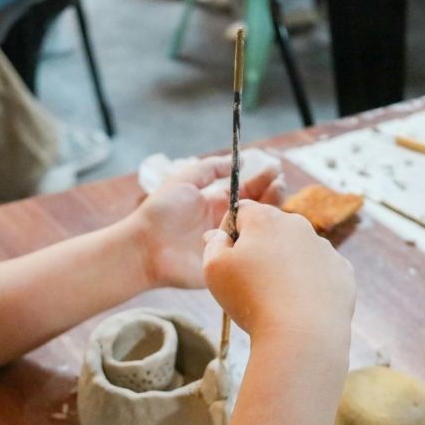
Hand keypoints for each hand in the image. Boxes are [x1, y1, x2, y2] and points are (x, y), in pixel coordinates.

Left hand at [131, 155, 284, 288]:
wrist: (146, 247)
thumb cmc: (161, 212)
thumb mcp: (185, 180)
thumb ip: (210, 168)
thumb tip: (236, 160)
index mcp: (216, 204)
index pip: (247, 191)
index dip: (262, 181)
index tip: (275, 171)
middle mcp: (226, 223)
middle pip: (258, 209)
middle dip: (271, 194)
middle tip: (279, 184)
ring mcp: (229, 244)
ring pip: (258, 230)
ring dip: (270, 214)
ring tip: (277, 197)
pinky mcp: (228, 263)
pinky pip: (250, 254)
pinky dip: (263, 242)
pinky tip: (272, 229)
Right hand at [202, 200, 354, 339]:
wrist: (302, 334)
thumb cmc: (251, 299)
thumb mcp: (214, 269)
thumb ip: (213, 244)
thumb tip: (218, 234)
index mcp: (265, 218)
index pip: (241, 211)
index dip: (229, 233)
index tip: (227, 258)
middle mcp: (298, 224)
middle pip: (271, 230)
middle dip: (258, 249)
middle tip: (249, 282)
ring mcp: (324, 247)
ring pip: (296, 250)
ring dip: (284, 265)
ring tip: (275, 298)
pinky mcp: (342, 270)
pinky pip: (318, 270)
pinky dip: (308, 282)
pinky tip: (298, 304)